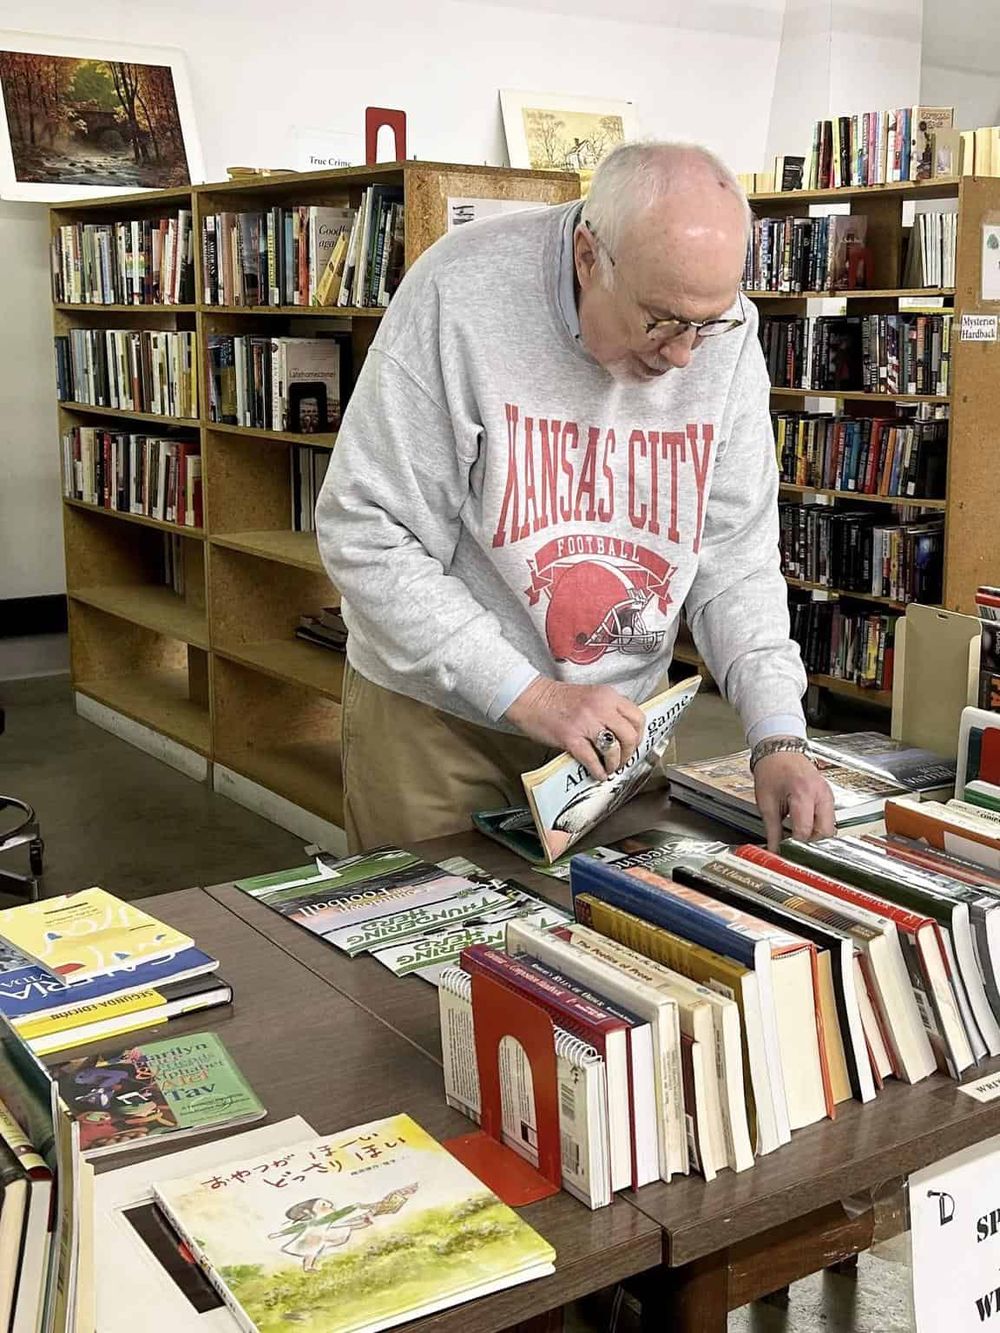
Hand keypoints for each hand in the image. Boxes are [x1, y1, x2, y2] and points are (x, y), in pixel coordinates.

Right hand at [505, 677, 645, 781]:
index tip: (634, 744)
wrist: (531, 697)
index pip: (637, 717)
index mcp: (607, 696)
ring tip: (609, 768)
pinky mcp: (571, 738)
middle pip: (630, 736)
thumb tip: (620, 734)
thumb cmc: (556, 698)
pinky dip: (598, 771)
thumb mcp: (590, 695)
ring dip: (614, 764)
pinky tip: (598, 774)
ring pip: (613, 750)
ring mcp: (586, 723)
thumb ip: (607, 710)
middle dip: (629, 753)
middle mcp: (600, 707)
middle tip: (623, 760)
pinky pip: (592, 759)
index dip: (639, 735)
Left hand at [754, 749, 835, 851]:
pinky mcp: (829, 795)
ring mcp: (828, 794)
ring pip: (831, 826)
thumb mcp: (766, 802)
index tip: (786, 842)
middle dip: (811, 839)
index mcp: (803, 794)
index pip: (807, 830)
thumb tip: (774, 850)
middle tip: (795, 837)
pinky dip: (819, 823)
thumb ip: (772, 829)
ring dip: (816, 832)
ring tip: (798, 826)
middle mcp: (820, 794)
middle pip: (825, 831)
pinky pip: (829, 817)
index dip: (795, 840)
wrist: (779, 752)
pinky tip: (804, 818)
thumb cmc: (771, 771)